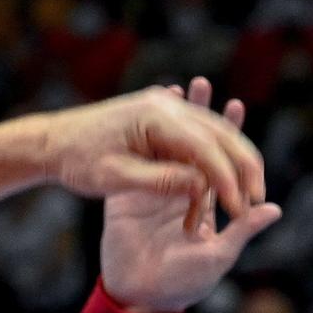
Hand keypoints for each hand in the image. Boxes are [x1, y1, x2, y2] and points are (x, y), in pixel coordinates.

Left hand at [44, 83, 267, 229]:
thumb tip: (201, 186)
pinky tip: (232, 171)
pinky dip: (219, 153)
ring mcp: (165, 109)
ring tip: (252, 187)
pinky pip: (201, 135)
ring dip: (236, 159)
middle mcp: (166, 107)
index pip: (206, 148)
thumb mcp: (115, 179)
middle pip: (220, 135)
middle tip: (259, 196)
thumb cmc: (78, 162)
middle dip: (243, 166)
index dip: (227, 178)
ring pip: (216, 133)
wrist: (53, 141)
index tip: (240, 205)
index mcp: (156, 118)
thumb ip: (159, 182)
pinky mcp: (162, 119)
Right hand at [99, 78, 282, 311]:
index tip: (236, 103)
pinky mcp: (129, 197)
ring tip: (171, 89)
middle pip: (193, 146)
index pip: (223, 161)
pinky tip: (139, 116)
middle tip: (201, 83)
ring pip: (164, 148)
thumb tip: (274, 208)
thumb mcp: (216, 257)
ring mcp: (154, 192)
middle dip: (199, 115)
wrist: (137, 296)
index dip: (230, 134)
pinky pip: (136, 163)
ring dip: (168, 120)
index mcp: (207, 202)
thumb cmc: (183, 283)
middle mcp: (182, 191)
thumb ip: (241, 231)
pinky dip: (139, 140)